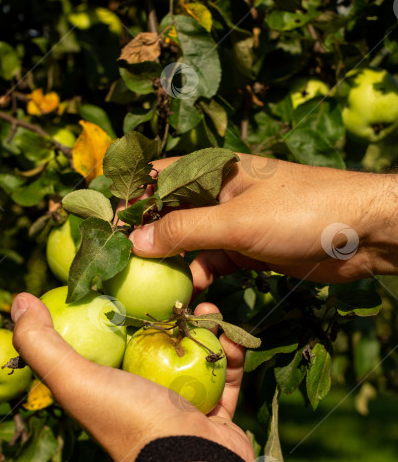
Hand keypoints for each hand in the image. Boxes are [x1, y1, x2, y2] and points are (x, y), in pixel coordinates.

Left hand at [11, 294, 253, 461]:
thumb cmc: (129, 419)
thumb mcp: (73, 379)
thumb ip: (41, 343)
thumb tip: (19, 299)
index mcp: (108, 389)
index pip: (111, 340)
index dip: (119, 308)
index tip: (133, 277)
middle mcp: (143, 396)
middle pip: (157, 344)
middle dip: (170, 314)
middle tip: (182, 290)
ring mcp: (182, 406)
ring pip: (194, 355)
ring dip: (204, 329)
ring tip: (209, 309)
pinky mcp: (217, 412)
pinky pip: (225, 374)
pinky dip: (229, 353)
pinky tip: (229, 334)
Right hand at [129, 154, 397, 289]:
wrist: (365, 233)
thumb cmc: (301, 211)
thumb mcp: (236, 220)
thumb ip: (184, 230)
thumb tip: (133, 241)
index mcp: (212, 170)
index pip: (155, 177)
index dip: (125, 196)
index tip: (97, 224)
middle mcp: (217, 193)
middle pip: (167, 214)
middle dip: (145, 238)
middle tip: (118, 266)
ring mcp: (232, 223)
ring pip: (188, 242)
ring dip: (174, 263)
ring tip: (156, 287)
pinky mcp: (248, 250)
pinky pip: (213, 262)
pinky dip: (202, 276)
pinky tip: (196, 291)